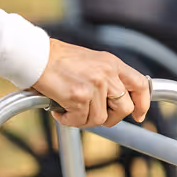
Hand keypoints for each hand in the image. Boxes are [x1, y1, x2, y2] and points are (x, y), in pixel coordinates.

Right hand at [32, 39, 151, 128]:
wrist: (33, 56)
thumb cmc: (53, 59)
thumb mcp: (88, 61)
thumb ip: (103, 77)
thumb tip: (109, 101)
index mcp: (111, 63)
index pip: (140, 85)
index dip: (142, 104)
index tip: (138, 116)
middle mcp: (107, 73)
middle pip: (124, 108)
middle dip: (110, 118)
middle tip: (92, 116)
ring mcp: (95, 85)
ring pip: (101, 118)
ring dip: (84, 119)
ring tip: (68, 110)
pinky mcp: (79, 97)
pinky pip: (80, 120)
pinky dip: (68, 119)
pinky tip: (59, 110)